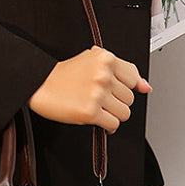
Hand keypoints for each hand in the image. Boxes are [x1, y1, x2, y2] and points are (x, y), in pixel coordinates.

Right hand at [28, 45, 152, 133]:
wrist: (38, 84)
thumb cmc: (63, 75)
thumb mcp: (92, 61)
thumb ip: (122, 71)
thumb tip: (145, 86)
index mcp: (106, 58)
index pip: (133, 77)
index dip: (124, 87)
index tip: (115, 91)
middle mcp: (103, 75)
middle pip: (129, 98)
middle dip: (116, 102)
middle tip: (101, 101)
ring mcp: (97, 94)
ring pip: (124, 113)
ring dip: (113, 115)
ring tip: (100, 111)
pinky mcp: (90, 112)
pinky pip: (112, 124)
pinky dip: (107, 126)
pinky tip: (98, 120)